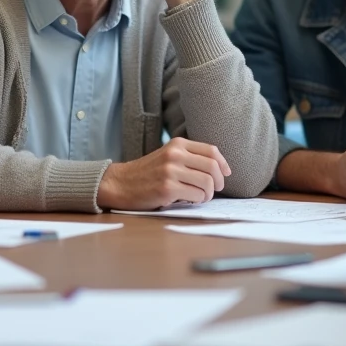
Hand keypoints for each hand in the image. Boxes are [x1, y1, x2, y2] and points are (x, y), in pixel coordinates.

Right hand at [97, 138, 230, 209]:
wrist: (120, 184)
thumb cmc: (147, 173)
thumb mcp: (167, 157)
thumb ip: (189, 158)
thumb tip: (219, 170)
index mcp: (177, 144)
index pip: (211, 150)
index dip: (223, 164)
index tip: (226, 174)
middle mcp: (175, 155)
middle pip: (212, 167)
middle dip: (219, 181)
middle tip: (216, 189)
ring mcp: (171, 171)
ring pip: (207, 182)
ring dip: (208, 194)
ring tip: (200, 197)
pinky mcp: (167, 188)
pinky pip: (196, 195)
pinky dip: (197, 200)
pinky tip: (188, 200)